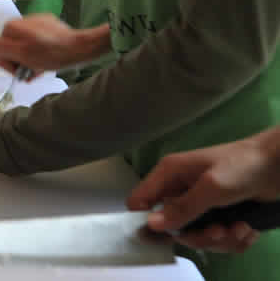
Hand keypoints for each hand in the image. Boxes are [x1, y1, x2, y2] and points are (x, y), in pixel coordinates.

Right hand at [0, 15, 110, 75]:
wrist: (79, 47)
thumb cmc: (52, 54)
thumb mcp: (22, 55)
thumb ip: (1, 49)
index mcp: (11, 27)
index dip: (8, 64)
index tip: (20, 72)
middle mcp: (20, 21)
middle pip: (11, 47)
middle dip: (20, 61)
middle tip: (32, 71)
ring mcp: (35, 22)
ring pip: (24, 45)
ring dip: (29, 58)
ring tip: (41, 67)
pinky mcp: (47, 24)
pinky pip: (36, 40)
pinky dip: (39, 50)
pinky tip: (48, 57)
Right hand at [127, 130, 279, 253]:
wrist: (278, 165)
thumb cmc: (242, 167)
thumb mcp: (211, 187)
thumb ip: (182, 208)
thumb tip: (151, 224)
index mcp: (169, 175)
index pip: (140, 200)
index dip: (147, 219)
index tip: (170, 232)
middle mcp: (180, 191)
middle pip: (171, 228)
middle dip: (198, 235)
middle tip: (219, 231)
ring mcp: (199, 205)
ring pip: (196, 236)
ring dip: (220, 239)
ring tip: (240, 228)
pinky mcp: (218, 215)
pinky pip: (216, 239)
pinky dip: (233, 239)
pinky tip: (245, 228)